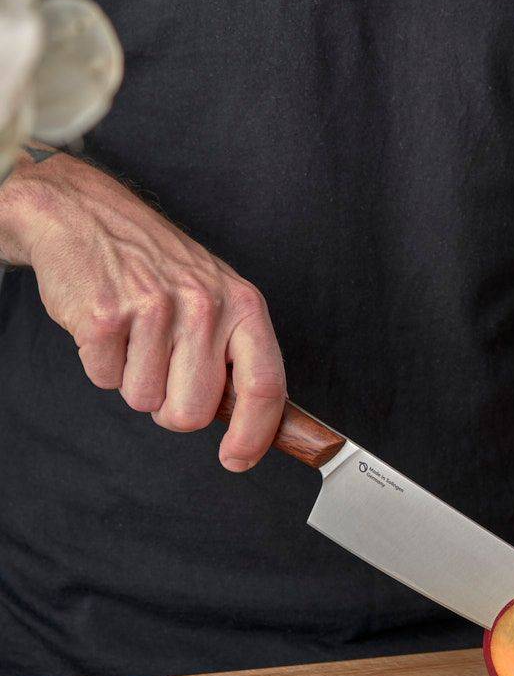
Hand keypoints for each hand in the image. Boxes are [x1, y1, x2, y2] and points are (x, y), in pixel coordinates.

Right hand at [8, 156, 285, 469]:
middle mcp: (204, 305)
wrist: (87, 216)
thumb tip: (253, 424)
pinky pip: (104, 380)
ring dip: (132, 379)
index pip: (264, 384)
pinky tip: (107, 325)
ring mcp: (154, 309)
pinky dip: (101, 364)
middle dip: (172, 408)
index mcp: (241, 304)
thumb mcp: (214, 295)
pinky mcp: (104, 317)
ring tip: (133, 333)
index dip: (255, 434)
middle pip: (194, 412)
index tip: (238, 458)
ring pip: (144, 402)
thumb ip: (233, 353)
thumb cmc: (156, 265)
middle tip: (162, 368)